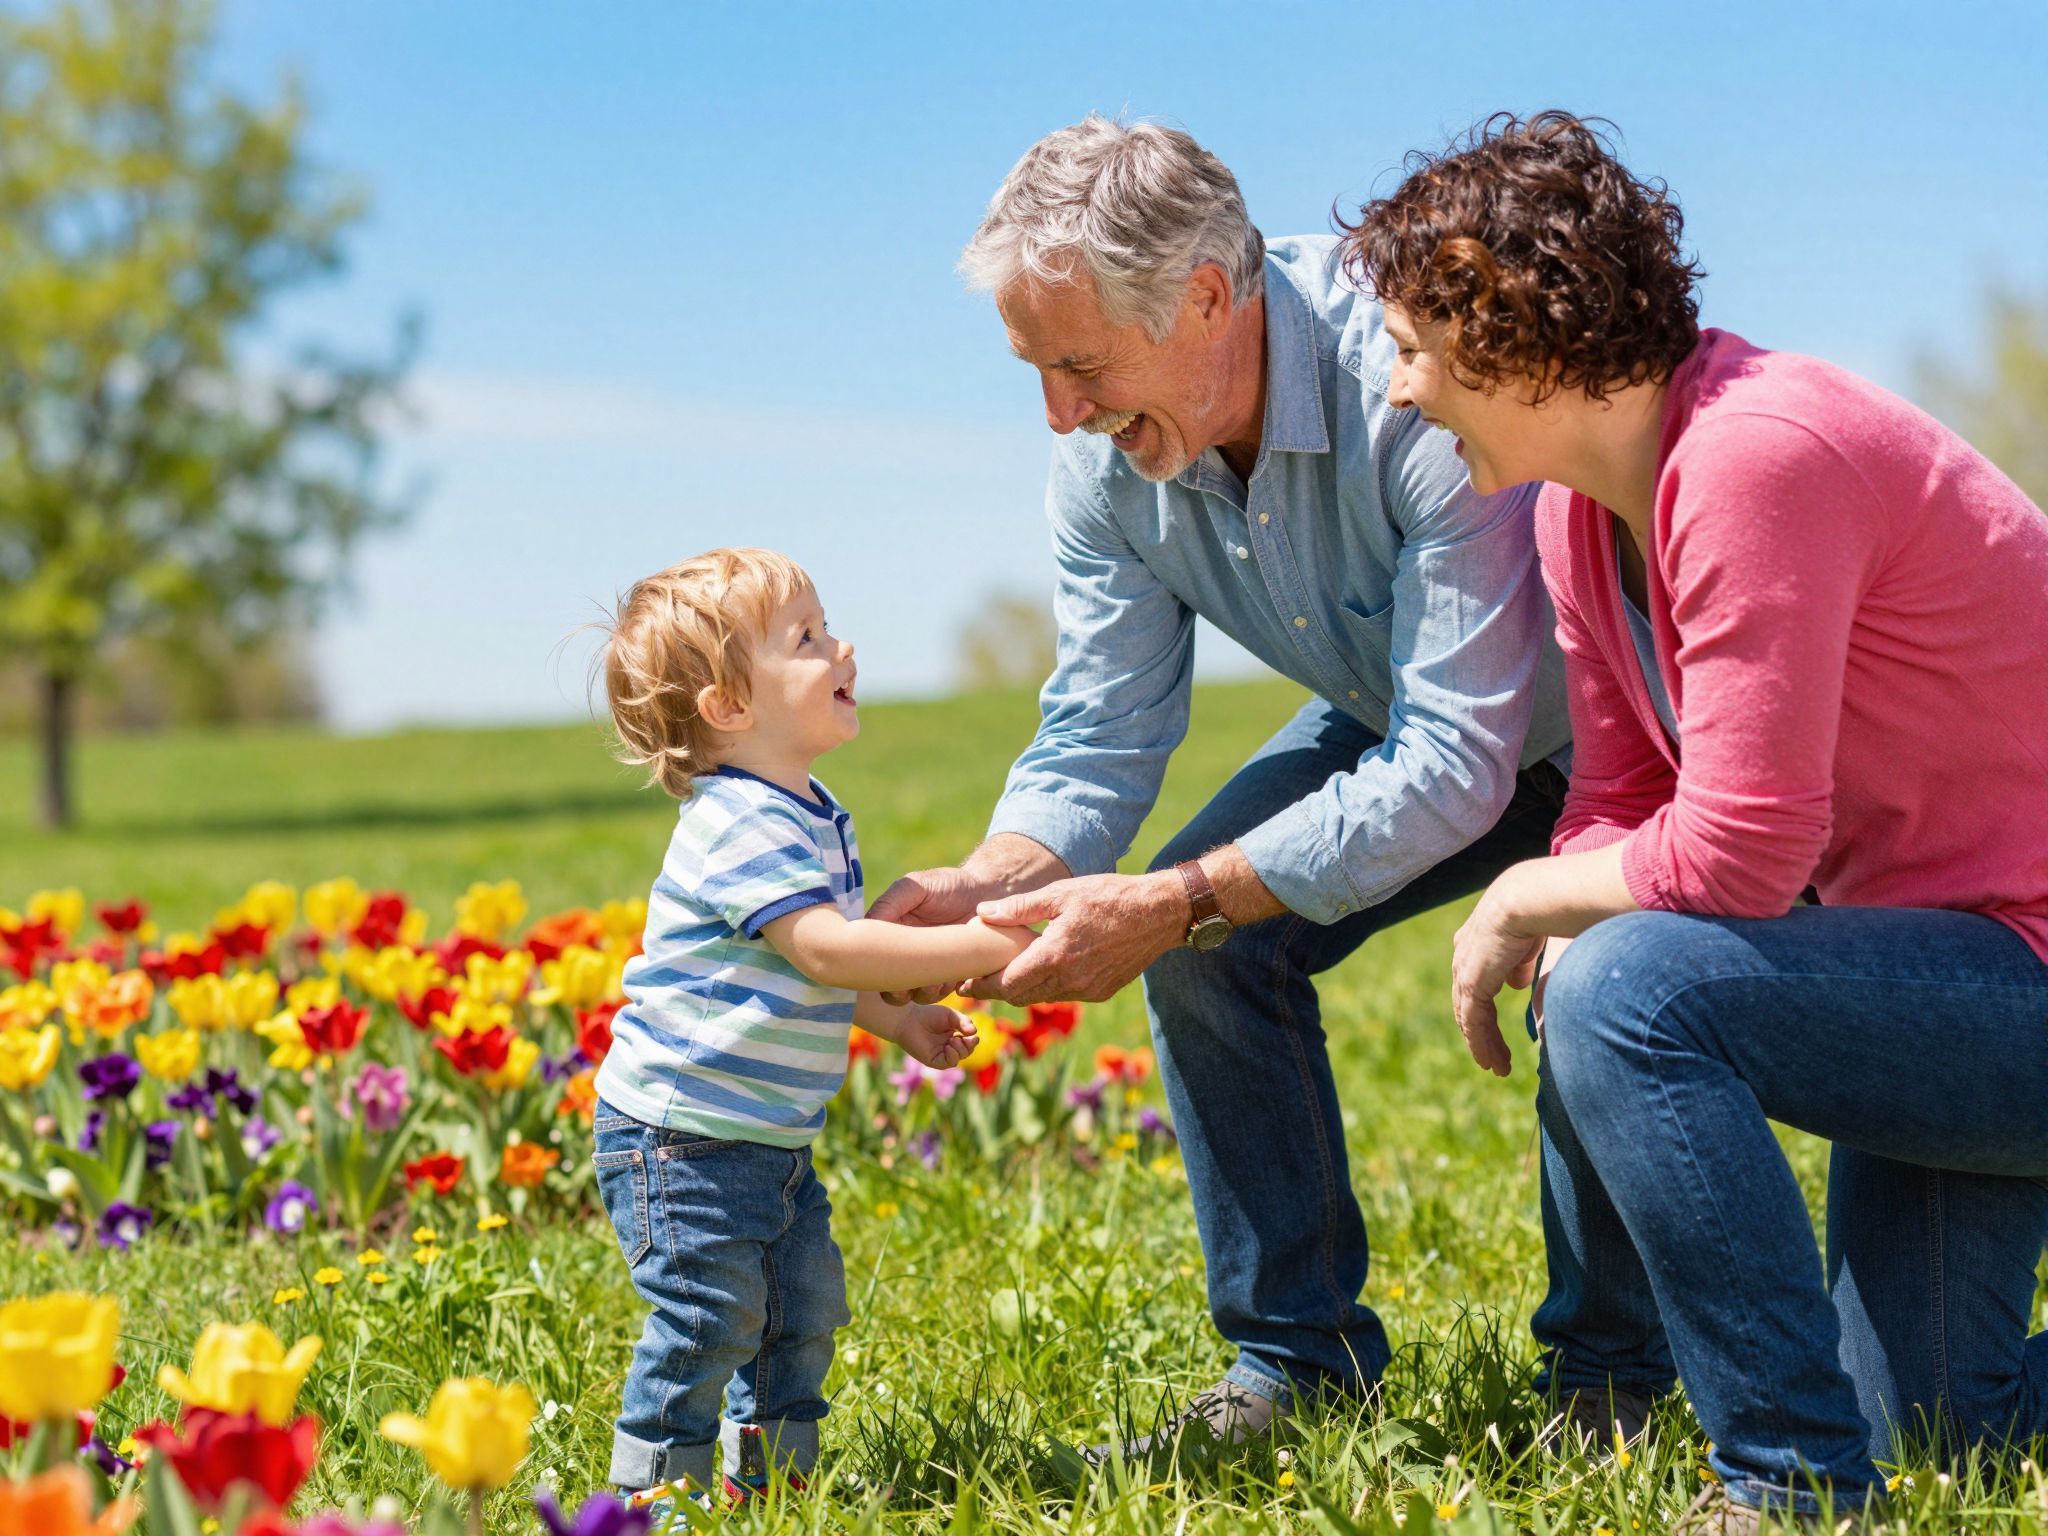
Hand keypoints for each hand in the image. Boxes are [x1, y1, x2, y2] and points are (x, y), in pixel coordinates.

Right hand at [865, 865, 1002, 1003]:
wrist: (987, 890)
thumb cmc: (948, 884)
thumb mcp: (916, 886)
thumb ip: (890, 902)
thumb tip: (866, 923)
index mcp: (891, 935)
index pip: (874, 962)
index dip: (877, 973)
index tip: (889, 971)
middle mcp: (908, 955)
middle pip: (892, 987)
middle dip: (899, 992)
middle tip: (913, 984)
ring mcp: (930, 967)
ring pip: (918, 994)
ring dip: (925, 992)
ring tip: (938, 980)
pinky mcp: (953, 974)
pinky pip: (944, 992)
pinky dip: (947, 989)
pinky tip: (956, 976)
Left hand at [895, 1004, 978, 1069]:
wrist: (909, 1019)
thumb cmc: (928, 1015)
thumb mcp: (951, 1016)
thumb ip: (964, 1022)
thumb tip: (975, 1033)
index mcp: (954, 1036)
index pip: (969, 1042)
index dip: (973, 1040)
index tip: (972, 1033)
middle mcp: (948, 1047)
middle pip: (966, 1052)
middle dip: (969, 1046)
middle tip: (962, 1037)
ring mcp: (941, 1054)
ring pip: (959, 1058)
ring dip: (961, 1050)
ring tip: (953, 1040)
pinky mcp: (933, 1061)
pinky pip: (948, 1063)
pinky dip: (952, 1056)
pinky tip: (948, 1046)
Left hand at [969, 871, 1185, 1004]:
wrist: (1159, 913)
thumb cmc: (1109, 896)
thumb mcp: (1061, 893)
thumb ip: (1020, 907)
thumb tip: (982, 913)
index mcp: (1055, 956)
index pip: (1006, 985)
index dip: (982, 987)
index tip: (964, 985)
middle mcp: (1070, 980)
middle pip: (1020, 997)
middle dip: (997, 990)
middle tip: (978, 979)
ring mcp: (1088, 990)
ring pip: (1042, 998)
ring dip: (1023, 988)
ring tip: (1009, 970)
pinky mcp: (1101, 992)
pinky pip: (1065, 995)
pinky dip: (1049, 986)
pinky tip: (1046, 966)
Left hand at [1450, 882, 1544, 1077]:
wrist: (1526, 899)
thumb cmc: (1536, 910)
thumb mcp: (1526, 942)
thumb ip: (1518, 965)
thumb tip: (1515, 984)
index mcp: (1474, 943)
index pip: (1475, 983)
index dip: (1484, 1008)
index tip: (1494, 1030)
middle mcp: (1463, 957)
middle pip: (1468, 1005)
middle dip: (1481, 1033)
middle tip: (1493, 1058)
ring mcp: (1464, 972)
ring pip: (1470, 1019)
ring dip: (1484, 1045)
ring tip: (1496, 1068)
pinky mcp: (1472, 985)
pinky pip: (1475, 1023)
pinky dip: (1482, 1044)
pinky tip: (1492, 1062)